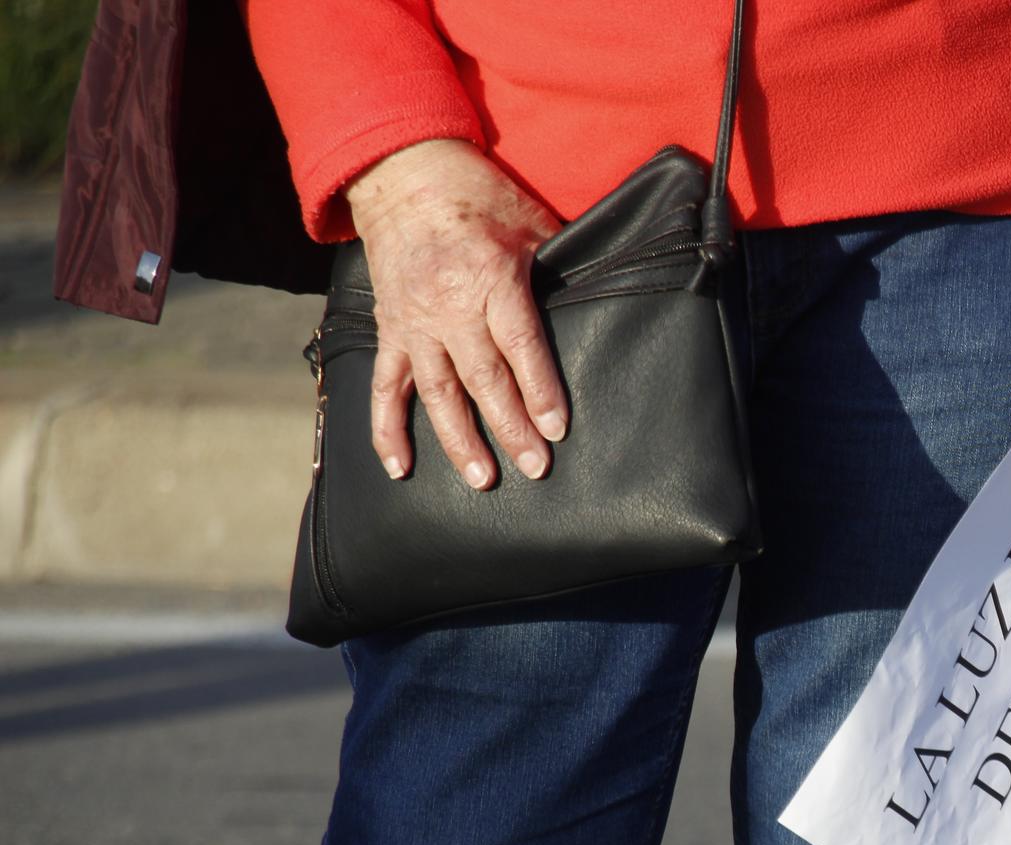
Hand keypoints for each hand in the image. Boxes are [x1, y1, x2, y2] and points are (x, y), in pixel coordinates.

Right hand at [345, 139, 566, 487]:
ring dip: (459, 439)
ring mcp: (414, 322)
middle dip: (511, 427)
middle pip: (484, 378)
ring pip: (437, 392)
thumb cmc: (478, 197)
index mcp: (491, 279)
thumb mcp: (531, 223)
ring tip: (483, 479)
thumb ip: (557, 267)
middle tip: (534, 467)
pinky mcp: (389, 329)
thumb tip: (597, 299)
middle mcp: (449, 306)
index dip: (540, 389)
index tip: (556, 428)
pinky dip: (387, 429)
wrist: (404, 172)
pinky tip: (401, 468)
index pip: (521, 345)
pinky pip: (385, 386)